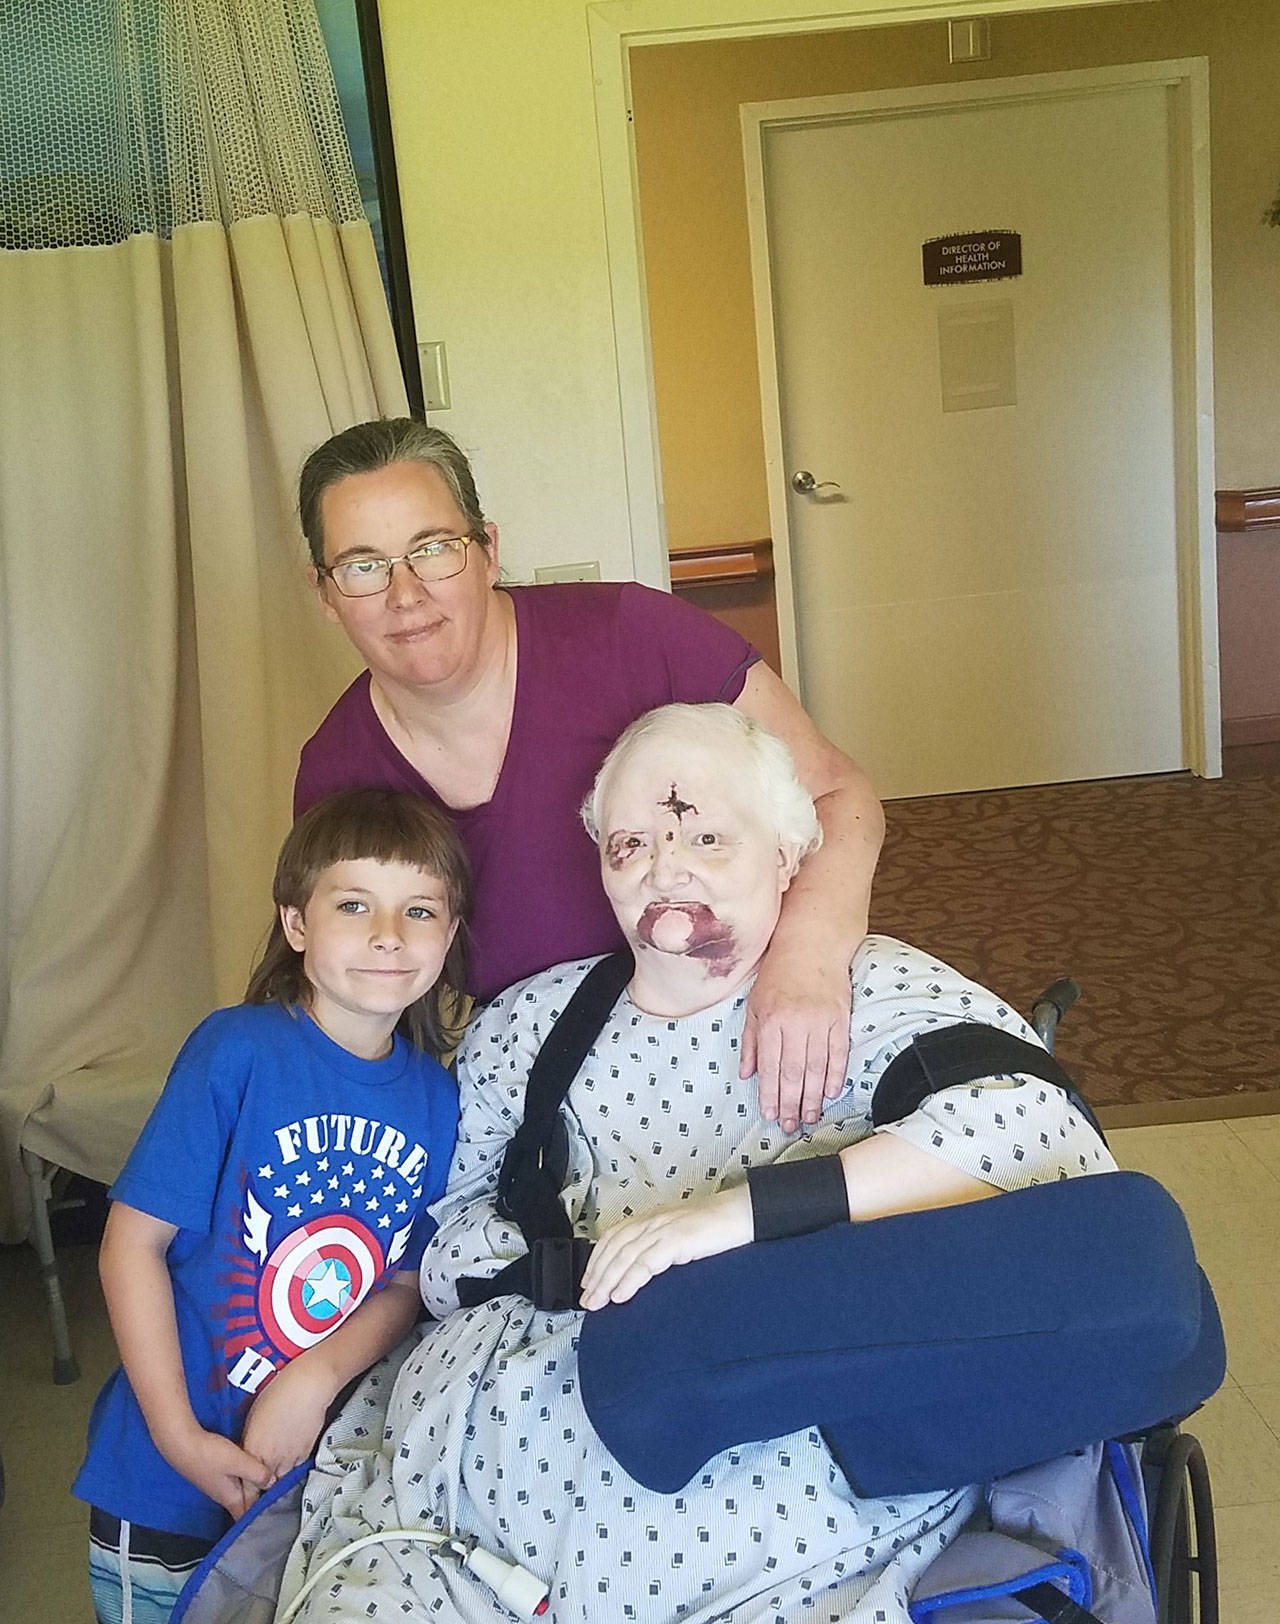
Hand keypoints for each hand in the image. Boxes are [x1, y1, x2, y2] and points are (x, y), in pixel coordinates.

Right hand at [159, 1423, 272, 1519]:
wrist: (181, 1442)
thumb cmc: (207, 1454)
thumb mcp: (238, 1462)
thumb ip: (257, 1473)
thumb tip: (273, 1483)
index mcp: (231, 1498)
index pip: (247, 1516)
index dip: (260, 1519)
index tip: (276, 1516)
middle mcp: (224, 1495)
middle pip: (245, 1504)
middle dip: (259, 1504)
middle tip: (278, 1499)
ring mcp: (218, 1484)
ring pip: (240, 1491)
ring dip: (253, 1489)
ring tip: (270, 1484)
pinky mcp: (215, 1472)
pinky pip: (235, 1479)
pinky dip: (245, 1477)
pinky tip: (252, 1467)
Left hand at [241, 1356, 336, 1482]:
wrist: (308, 1387)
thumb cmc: (278, 1393)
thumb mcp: (253, 1416)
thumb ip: (249, 1441)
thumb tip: (248, 1453)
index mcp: (254, 1450)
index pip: (246, 1483)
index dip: (246, 1486)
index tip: (245, 1486)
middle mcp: (271, 1460)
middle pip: (264, 1485)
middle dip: (261, 1481)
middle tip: (260, 1471)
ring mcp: (290, 1459)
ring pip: (281, 1478)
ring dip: (277, 1473)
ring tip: (276, 1459)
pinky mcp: (306, 1454)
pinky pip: (295, 1466)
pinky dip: (291, 1463)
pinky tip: (290, 1448)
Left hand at [579, 1186, 752, 1309]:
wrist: (741, 1213)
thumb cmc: (716, 1226)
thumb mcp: (680, 1234)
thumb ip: (660, 1247)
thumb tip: (644, 1272)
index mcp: (652, 1218)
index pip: (614, 1237)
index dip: (597, 1259)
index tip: (588, 1281)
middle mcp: (653, 1221)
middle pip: (614, 1248)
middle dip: (597, 1275)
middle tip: (587, 1299)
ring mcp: (664, 1229)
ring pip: (625, 1256)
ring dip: (607, 1281)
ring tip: (597, 1302)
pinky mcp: (676, 1240)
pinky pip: (646, 1263)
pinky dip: (630, 1280)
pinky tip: (621, 1295)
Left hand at [741, 946, 851, 1133]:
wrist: (812, 944)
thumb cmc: (778, 973)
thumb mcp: (754, 1003)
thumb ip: (750, 1041)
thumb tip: (747, 1074)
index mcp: (770, 1020)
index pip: (769, 1066)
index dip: (770, 1094)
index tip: (770, 1115)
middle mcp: (795, 1023)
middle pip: (793, 1072)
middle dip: (791, 1103)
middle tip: (791, 1126)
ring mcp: (820, 1021)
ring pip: (816, 1068)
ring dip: (813, 1096)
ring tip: (810, 1117)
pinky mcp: (841, 1018)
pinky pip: (839, 1053)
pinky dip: (835, 1075)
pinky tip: (830, 1093)